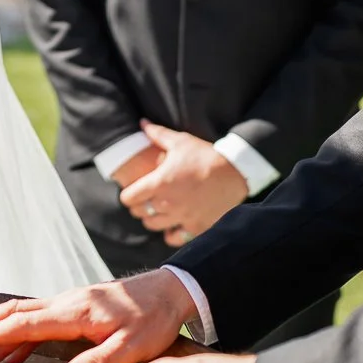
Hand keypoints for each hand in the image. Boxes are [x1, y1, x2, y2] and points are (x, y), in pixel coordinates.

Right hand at [0, 269, 195, 362]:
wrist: (172, 291)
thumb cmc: (155, 319)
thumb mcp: (134, 348)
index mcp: (74, 312)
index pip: (23, 324)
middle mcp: (65, 304)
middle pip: (12, 313)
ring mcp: (68, 306)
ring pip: (21, 315)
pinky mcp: (75, 311)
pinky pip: (37, 322)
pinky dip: (16, 335)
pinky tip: (9, 354)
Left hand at [117, 121, 247, 245]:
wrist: (235, 172)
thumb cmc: (205, 156)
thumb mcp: (181, 141)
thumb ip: (158, 134)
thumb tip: (143, 123)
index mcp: (159, 183)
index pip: (129, 198)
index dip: (128, 194)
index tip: (132, 191)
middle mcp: (167, 203)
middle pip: (140, 213)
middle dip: (139, 206)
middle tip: (145, 200)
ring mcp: (182, 217)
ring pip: (154, 226)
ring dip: (152, 219)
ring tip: (157, 212)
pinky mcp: (196, 227)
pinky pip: (175, 238)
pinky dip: (171, 234)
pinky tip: (173, 226)